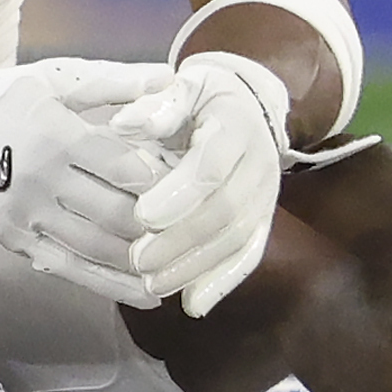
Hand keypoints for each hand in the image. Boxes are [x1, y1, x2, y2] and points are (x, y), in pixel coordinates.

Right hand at [0, 60, 174, 307]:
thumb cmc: (2, 98)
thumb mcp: (55, 80)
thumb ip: (113, 84)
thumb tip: (169, 78)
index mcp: (59, 136)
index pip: (125, 168)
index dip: (165, 181)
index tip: (196, 187)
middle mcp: (46, 181)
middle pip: (117, 213)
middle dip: (162, 228)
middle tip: (201, 234)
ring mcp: (29, 216)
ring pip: (97, 247)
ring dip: (143, 263)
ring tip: (183, 270)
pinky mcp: (16, 241)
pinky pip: (70, 268)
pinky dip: (110, 284)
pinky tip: (143, 293)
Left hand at [114, 52, 288, 317]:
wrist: (247, 106)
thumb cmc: (201, 97)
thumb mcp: (181, 85)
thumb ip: (156, 105)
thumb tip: (124, 124)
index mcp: (237, 125)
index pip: (211, 166)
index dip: (179, 194)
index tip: (141, 215)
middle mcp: (261, 163)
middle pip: (226, 210)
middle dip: (181, 240)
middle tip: (138, 259)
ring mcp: (267, 197)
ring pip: (237, 239)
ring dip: (195, 267)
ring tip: (151, 283)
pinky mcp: (264, 221)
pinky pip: (248, 256)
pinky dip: (221, 283)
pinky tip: (192, 305)